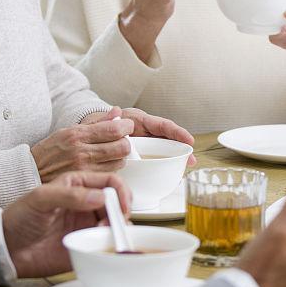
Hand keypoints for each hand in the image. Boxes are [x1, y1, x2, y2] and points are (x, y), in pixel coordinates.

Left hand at [1, 171, 130, 277]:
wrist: (5, 248)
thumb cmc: (18, 218)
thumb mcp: (40, 198)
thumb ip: (70, 195)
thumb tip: (100, 197)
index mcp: (77, 185)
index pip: (109, 182)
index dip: (120, 192)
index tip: (122, 206)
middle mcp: (86, 203)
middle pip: (117, 203)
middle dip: (121, 212)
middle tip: (114, 223)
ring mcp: (86, 224)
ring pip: (115, 223)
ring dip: (117, 229)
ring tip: (103, 234)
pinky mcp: (85, 244)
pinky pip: (106, 244)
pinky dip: (111, 244)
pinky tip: (103, 245)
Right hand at [29, 116, 134, 181]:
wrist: (31, 173)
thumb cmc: (49, 151)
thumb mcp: (68, 131)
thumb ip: (96, 122)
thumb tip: (116, 112)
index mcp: (77, 135)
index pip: (114, 130)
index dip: (126, 127)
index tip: (126, 126)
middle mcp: (81, 151)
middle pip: (121, 147)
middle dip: (125, 143)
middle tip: (120, 141)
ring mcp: (84, 169)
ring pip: (119, 162)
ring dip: (119, 157)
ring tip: (111, 154)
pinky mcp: (86, 182)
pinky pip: (109, 174)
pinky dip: (111, 169)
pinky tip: (104, 165)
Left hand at [81, 106, 197, 164]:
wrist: (94, 131)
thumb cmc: (100, 125)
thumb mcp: (104, 121)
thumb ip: (109, 119)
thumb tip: (115, 111)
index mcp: (139, 120)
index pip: (160, 125)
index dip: (176, 132)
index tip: (189, 140)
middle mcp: (145, 130)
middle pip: (167, 138)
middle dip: (181, 147)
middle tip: (191, 159)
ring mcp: (145, 142)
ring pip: (164, 148)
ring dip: (176, 157)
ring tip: (186, 167)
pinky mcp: (142, 153)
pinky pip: (155, 158)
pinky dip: (164, 165)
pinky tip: (171, 175)